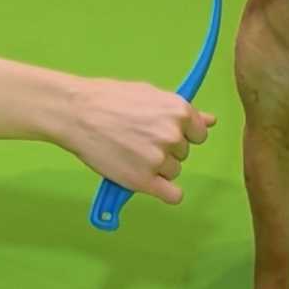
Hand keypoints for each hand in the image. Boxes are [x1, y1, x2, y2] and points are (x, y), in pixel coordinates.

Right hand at [56, 78, 213, 205]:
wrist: (76, 112)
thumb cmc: (109, 98)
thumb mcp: (148, 93)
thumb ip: (180, 111)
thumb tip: (211, 121)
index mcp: (179, 111)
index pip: (198, 134)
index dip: (180, 134)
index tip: (160, 132)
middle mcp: (174, 136)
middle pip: (183, 153)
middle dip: (165, 149)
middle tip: (137, 139)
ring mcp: (160, 159)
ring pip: (173, 172)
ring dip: (158, 168)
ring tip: (130, 153)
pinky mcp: (144, 181)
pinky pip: (172, 195)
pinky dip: (163, 191)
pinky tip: (148, 181)